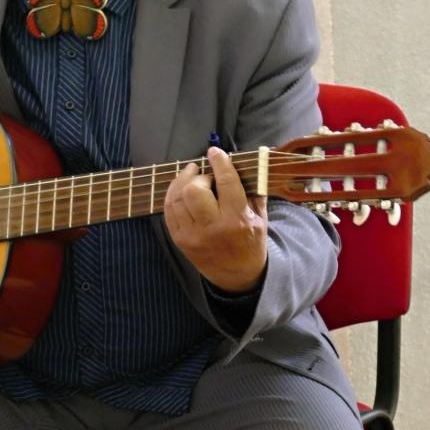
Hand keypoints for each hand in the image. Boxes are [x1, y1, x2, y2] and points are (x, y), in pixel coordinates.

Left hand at [164, 147, 267, 292]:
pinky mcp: (180, 240)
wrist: (238, 277)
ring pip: (177, 198)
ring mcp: (192, 236)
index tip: (215, 152)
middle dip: (200, 177)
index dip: (220, 163)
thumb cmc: (250, 242)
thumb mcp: (261, 218)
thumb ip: (254, 190)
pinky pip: (169, 210)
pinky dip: (173, 195)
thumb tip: (248, 161)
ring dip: (183, 182)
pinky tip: (181, 189)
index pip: (226, 184)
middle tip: (206, 176)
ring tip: (192, 176)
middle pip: (194, 190)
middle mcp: (213, 228)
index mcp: (237, 221)